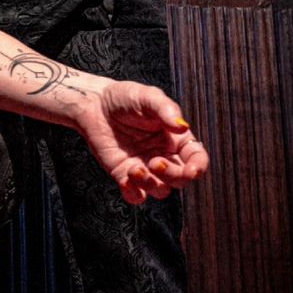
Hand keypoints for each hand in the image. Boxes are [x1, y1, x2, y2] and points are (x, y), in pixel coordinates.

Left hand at [76, 82, 208, 204]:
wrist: (95, 104)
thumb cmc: (125, 97)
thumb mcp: (148, 96)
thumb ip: (165, 110)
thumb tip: (182, 127)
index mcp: (177, 139)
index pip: (197, 158)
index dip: (198, 167)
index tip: (192, 170)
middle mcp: (164, 156)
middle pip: (181, 179)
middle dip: (174, 176)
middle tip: (156, 162)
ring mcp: (145, 167)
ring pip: (160, 190)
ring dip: (151, 185)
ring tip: (135, 169)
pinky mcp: (124, 174)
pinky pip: (135, 195)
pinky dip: (134, 194)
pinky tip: (126, 181)